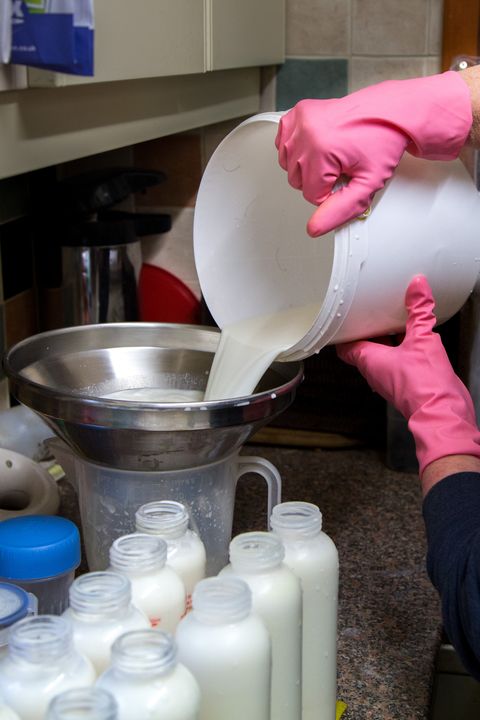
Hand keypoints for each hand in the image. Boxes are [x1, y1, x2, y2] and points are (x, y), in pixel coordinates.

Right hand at [276, 72, 471, 236]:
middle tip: (343, 164)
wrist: (389, 111)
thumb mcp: (370, 182)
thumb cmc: (382, 139)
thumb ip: (342, 208)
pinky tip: (320, 145)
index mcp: (321, 148)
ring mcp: (299, 120)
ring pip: (289, 166)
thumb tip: (315, 227)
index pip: (311, 195)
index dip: (332, 192)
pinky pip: (284, 146)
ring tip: (333, 153)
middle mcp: (306, 131)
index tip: (348, 177)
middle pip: (297, 181)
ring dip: (308, 167)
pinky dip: (299, 151)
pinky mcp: (296, 113)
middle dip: (320, 179)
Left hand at [336, 275, 479, 475]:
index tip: (345, 316)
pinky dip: (403, 347)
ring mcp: (391, 378)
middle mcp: (376, 372)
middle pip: (364, 347)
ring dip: (387, 338)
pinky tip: (415, 336)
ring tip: (393, 318)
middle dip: (368, 330)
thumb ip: (419, 311)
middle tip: (372, 311)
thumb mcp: (423, 338)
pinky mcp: (407, 382)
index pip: (345, 345)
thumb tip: (417, 287)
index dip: (343, 330)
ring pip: (383, 354)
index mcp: (369, 360)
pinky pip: (399, 360)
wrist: (443, 413)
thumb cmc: (425, 387)